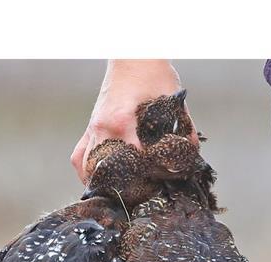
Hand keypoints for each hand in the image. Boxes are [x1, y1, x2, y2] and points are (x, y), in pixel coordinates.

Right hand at [70, 60, 195, 183]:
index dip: (144, 178)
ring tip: (115, 194)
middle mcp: (102, 128)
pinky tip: (97, 179)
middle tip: (136, 197)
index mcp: (121, 122)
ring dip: (99, 183)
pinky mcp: (90, 127)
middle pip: (104, 171)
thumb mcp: (173, 101)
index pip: (130, 162)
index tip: (157, 185)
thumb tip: (191, 153)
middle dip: (119, 187)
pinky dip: (86, 170)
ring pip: (86, 167)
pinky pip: (79, 156)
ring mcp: (93, 128)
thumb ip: (185, 128)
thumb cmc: (153, 73)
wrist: (132, 54)